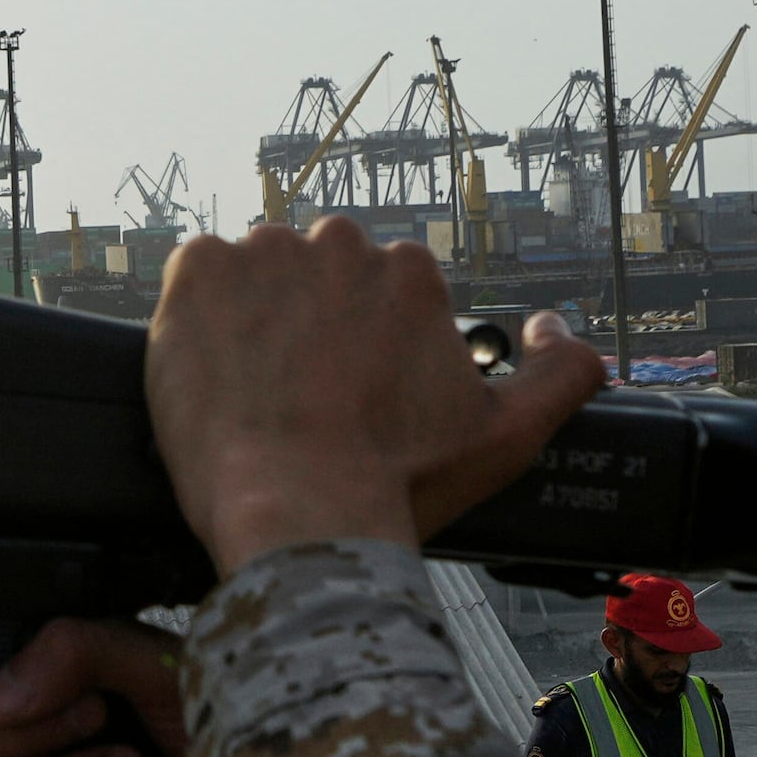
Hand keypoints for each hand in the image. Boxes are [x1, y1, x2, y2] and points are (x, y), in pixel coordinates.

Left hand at [144, 223, 615, 569]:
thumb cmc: (396, 483)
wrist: (296, 512)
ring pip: (255, 275)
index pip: (371, 294)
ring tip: (252, 390)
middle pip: (313, 275)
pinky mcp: (198, 270)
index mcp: (409, 273)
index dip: (354, 349)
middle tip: (295, 396)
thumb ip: (561, 375)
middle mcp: (340, 245)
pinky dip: (198, 315)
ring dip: (251, 316)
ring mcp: (264, 252)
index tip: (342, 394)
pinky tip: (212, 370)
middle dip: (305, 323)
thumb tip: (556, 326)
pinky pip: (196, 274)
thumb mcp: (507, 437)